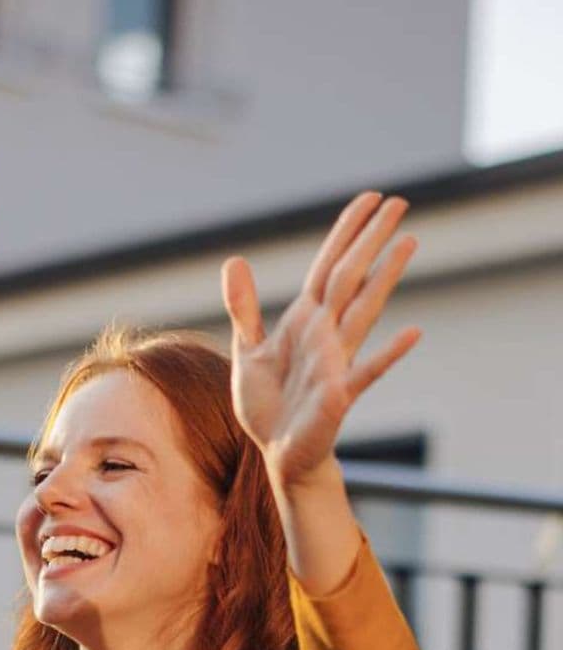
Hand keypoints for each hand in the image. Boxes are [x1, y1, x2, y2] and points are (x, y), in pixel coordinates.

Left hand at [222, 192, 419, 493]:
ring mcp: (336, 362)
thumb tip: (235, 259)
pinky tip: (413, 333)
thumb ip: (245, 307)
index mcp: (305, 320)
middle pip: (351, 278)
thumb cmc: (268, 403)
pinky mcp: (339, 395)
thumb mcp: (249, 350)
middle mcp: (326, 334)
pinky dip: (388, 354)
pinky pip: (367, 372)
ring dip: (385, 279)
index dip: (346, 232)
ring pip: (364, 312)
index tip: (371, 197)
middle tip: (401, 200)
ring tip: (409, 242)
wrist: (278, 452)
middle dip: (371, 241)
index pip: (328, 266)